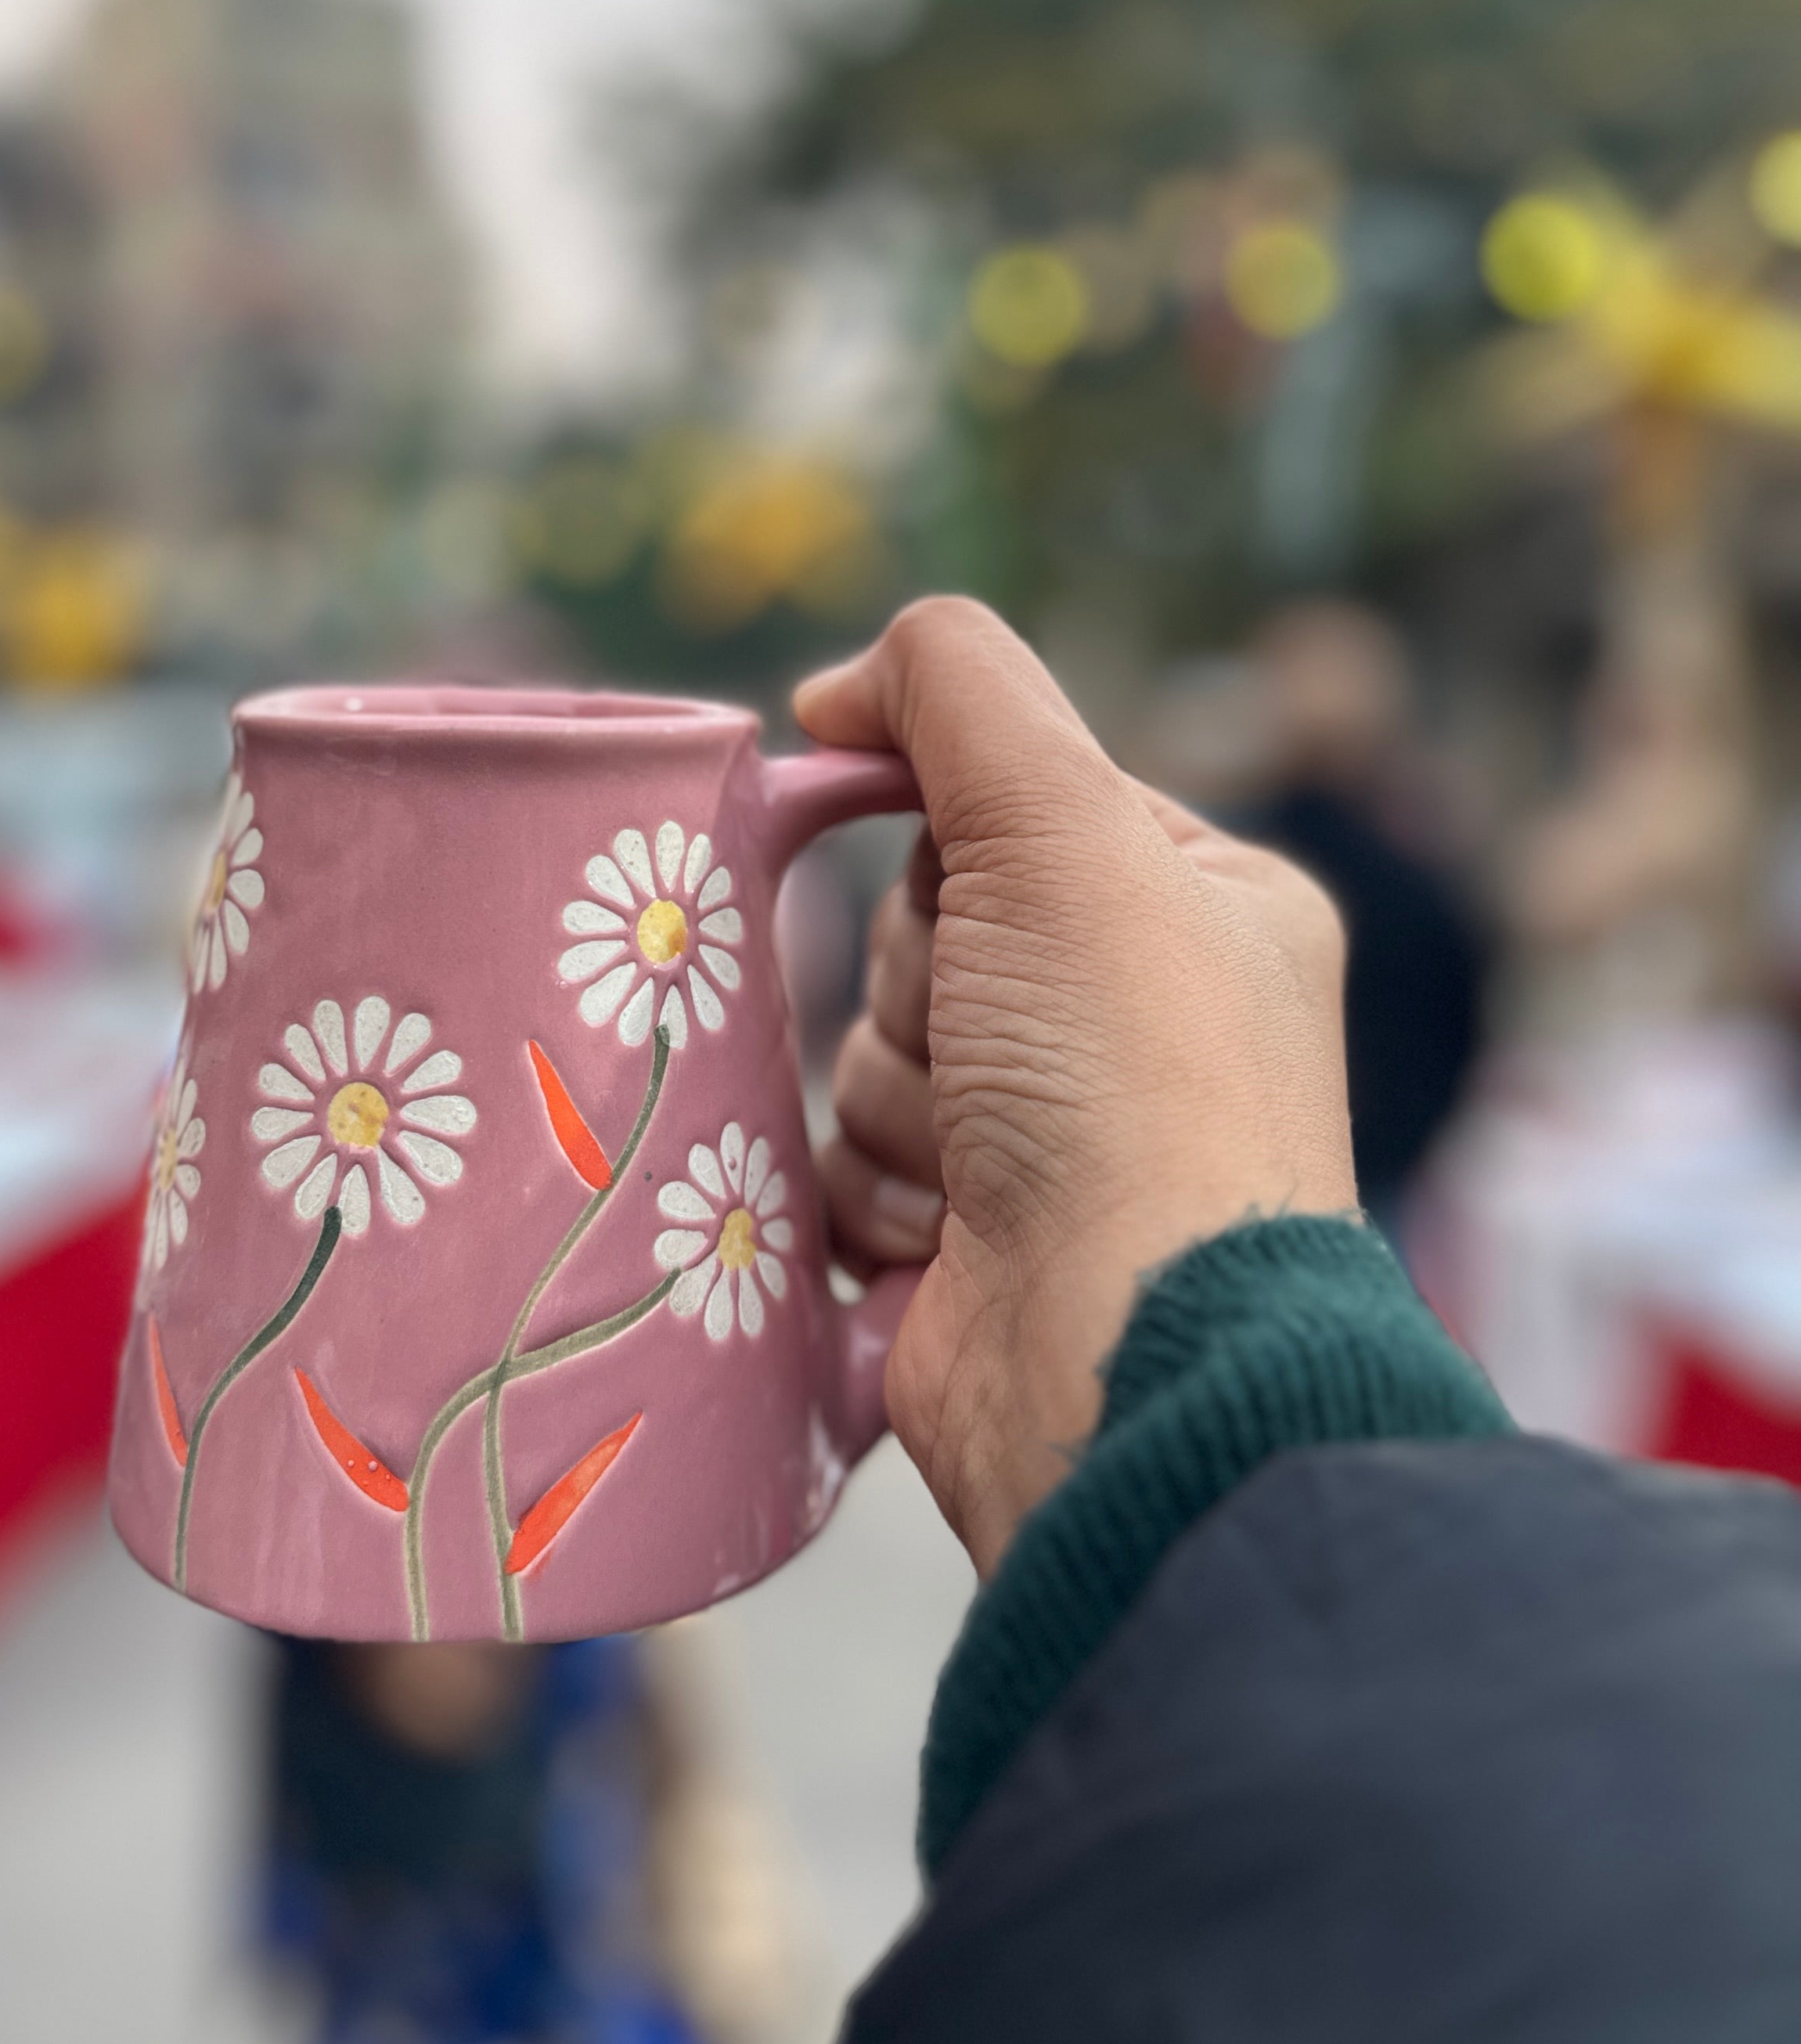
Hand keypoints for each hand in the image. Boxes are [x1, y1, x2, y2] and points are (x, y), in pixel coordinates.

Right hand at [800, 597, 1356, 1576]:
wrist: (1116, 1357)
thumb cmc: (1124, 1079)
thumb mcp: (1060, 823)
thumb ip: (955, 687)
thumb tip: (842, 686)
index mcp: (1201, 907)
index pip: (1011, 806)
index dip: (959, 837)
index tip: (973, 885)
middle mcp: (1133, 1017)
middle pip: (921, 924)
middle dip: (926, 985)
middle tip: (993, 1047)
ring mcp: (1051, 1136)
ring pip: (871, 1043)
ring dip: (900, 1099)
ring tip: (983, 1168)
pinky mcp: (967, 1239)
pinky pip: (844, 1158)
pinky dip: (876, 1195)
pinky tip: (945, 1238)